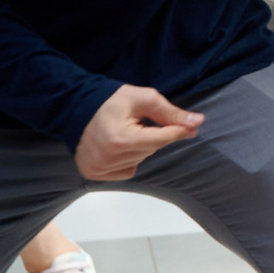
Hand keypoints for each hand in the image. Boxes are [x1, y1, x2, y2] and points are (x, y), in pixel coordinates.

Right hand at [75, 85, 202, 181]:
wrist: (76, 108)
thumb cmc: (112, 101)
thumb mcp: (144, 99)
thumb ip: (170, 113)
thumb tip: (197, 122)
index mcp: (119, 138)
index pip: (161, 139)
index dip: (178, 131)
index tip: (193, 125)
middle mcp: (107, 158)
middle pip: (151, 150)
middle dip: (153, 136)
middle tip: (141, 123)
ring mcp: (98, 168)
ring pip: (140, 160)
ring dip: (140, 147)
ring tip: (125, 132)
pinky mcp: (93, 174)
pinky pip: (127, 171)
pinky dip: (129, 159)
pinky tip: (119, 146)